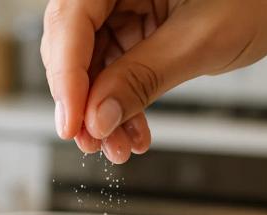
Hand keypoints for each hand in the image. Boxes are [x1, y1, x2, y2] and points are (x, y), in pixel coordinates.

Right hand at [41, 0, 266, 162]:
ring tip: (118, 147)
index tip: (72, 122)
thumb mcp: (200, 40)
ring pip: (91, 66)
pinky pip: (114, 72)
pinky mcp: (134, 29)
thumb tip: (97, 118)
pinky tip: (132, 131)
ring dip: (102, 112)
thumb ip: (143, 77)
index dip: (66, 75)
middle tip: (92, 142)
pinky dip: (121, 105)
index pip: (72, 19)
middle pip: (72, 44)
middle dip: (83, 100)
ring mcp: (123, 6)